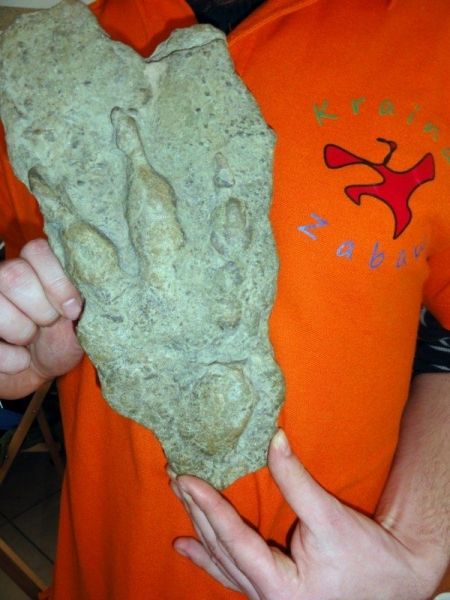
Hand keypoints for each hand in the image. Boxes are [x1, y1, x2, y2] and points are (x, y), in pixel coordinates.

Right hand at [0, 238, 82, 397]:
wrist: (37, 367)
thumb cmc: (62, 336)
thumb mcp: (81, 320)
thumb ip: (86, 300)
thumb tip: (101, 289)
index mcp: (34, 263)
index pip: (37, 250)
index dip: (56, 282)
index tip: (73, 310)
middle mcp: (4, 273)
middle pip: (14, 275)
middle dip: (40, 308)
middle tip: (50, 323)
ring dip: (22, 331)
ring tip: (32, 338)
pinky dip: (9, 358)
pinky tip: (21, 360)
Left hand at [171, 430, 436, 599]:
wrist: (396, 579)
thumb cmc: (367, 554)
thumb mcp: (328, 516)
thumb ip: (296, 480)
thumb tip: (274, 438)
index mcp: (279, 587)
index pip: (233, 539)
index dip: (208, 506)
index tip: (186, 479)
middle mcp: (267, 598)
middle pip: (222, 549)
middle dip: (198, 512)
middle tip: (177, 479)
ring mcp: (266, 597)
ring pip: (222, 560)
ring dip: (200, 528)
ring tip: (178, 504)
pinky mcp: (271, 590)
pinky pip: (230, 573)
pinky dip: (207, 557)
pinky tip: (185, 546)